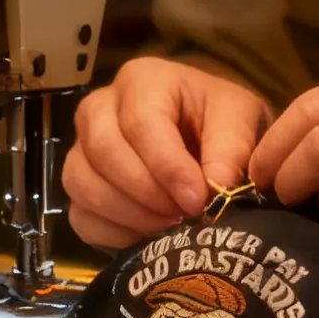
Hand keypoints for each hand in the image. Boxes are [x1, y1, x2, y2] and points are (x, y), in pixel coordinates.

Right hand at [64, 58, 270, 250]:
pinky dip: (115, 234)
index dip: (167, 166)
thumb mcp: (240, 119)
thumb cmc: (221, 122)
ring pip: (83, 183)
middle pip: (103, 150)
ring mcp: (82, 149)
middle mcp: (99, 108)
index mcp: (142, 80)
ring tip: (170, 227)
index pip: (140, 122)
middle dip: (146, 192)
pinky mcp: (78, 187)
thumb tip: (215, 186)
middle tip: (183, 215)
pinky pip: (80, 216)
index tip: (197, 199)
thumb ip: (231, 147)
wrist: (209, 142)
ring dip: (129, 215)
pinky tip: (149, 236)